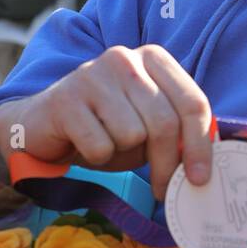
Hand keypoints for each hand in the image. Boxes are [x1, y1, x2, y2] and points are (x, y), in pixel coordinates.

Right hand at [0, 45, 212, 200]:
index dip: (200, 146)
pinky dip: (96, 156)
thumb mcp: (149, 127)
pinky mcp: (66, 98)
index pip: (192, 103)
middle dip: (166, 164)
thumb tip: (203, 168)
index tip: (199, 178)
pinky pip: (100, 146)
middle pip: (165, 123)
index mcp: (153, 59)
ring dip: (123, 153)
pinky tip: (83, 143)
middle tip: (161, 188)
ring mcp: (93, 74)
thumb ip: (178, 134)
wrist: (43, 128)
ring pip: (132, 135)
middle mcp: (125, 58)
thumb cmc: (105, 128)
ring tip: (107, 143)